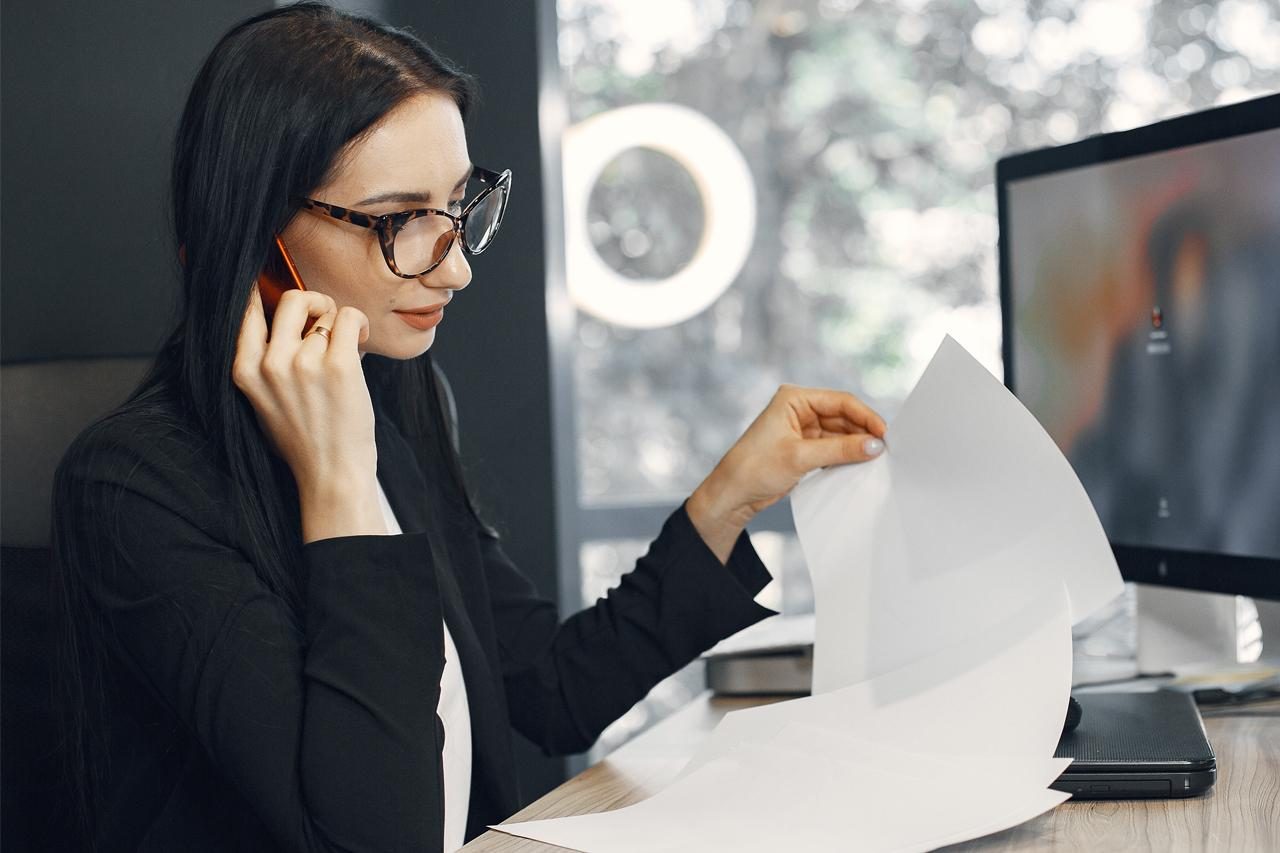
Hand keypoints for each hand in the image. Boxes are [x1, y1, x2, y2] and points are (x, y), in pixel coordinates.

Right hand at [233, 284, 383, 538]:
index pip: (246, 310)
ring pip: (327, 310)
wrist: (331, 474)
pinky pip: (350, 317)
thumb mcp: (265, 401)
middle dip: (317, 303)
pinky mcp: (337, 366)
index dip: (259, 287)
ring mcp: (303, 364)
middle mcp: (269, 363)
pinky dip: (360, 325)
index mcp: (245, 370)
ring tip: (347, 350)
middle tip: (329, 324)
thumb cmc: (304, 439)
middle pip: (293, 298)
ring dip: (343, 324)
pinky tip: (361, 344)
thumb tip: (286, 320)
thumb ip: (267, 362)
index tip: (271, 276)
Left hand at [687, 384, 886, 561]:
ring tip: (875, 460)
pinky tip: (859, 465)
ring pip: (841, 433)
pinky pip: (834, 448)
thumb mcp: (800, 457)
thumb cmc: (755, 468)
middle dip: (863, 432)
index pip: (840, 401)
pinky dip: (846, 456)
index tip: (884, 434)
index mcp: (794, 399)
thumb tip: (874, 445)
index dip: (865, 416)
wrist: (733, 495)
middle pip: (843, 416)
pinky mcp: (805, 448)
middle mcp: (800, 409)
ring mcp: (803, 429)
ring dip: (856, 446)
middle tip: (885, 450)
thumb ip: (839, 450)